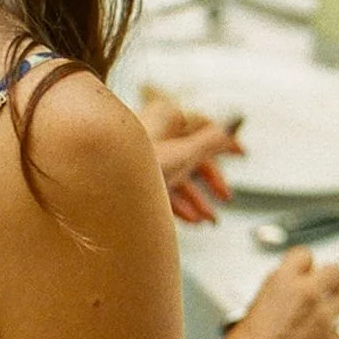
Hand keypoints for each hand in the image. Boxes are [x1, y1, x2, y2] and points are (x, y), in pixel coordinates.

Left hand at [138, 89, 242, 224]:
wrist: (96, 197)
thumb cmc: (133, 171)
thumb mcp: (183, 155)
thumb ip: (212, 139)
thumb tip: (238, 119)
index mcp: (164, 118)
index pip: (204, 124)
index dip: (225, 141)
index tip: (243, 155)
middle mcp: (151, 133)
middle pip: (190, 153)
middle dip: (211, 179)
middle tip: (226, 196)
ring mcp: (139, 155)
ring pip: (175, 173)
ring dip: (196, 197)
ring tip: (209, 219)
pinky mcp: (127, 177)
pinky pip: (158, 185)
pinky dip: (176, 201)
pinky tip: (190, 220)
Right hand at [214, 249, 338, 338]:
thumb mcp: (250, 310)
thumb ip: (273, 298)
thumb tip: (282, 298)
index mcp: (282, 283)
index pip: (303, 256)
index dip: (305, 262)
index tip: (306, 267)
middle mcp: (308, 295)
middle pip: (334, 271)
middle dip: (332, 275)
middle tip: (330, 281)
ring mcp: (324, 317)